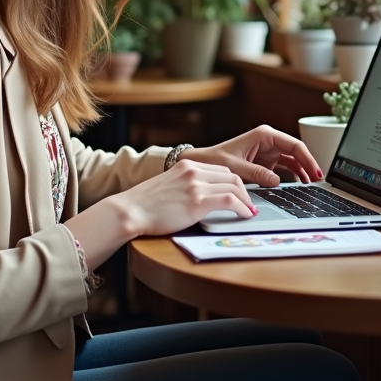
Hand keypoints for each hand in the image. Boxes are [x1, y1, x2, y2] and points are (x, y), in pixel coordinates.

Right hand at [112, 159, 257, 236]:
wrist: (130, 210)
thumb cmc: (145, 204)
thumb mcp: (168, 185)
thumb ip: (185, 185)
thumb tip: (202, 198)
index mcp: (186, 164)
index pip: (221, 169)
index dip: (235, 183)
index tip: (241, 194)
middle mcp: (193, 171)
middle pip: (231, 176)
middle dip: (244, 191)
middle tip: (249, 204)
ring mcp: (196, 185)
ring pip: (235, 186)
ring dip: (246, 201)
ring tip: (250, 211)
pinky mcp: (197, 201)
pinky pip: (230, 200)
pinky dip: (242, 208)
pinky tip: (245, 215)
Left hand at [179, 125, 322, 186]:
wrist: (203, 165)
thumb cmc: (215, 160)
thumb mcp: (236, 167)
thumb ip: (257, 174)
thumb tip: (277, 181)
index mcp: (264, 135)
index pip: (294, 145)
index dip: (307, 158)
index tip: (315, 172)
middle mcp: (269, 141)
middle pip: (296, 152)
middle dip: (309, 165)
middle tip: (318, 181)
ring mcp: (269, 152)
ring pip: (293, 160)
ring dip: (302, 172)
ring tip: (311, 185)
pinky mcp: (266, 162)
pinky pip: (285, 168)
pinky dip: (293, 176)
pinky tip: (299, 185)